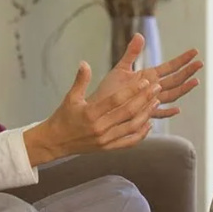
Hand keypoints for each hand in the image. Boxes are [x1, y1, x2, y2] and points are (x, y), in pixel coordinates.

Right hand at [24, 61, 161, 165]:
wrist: (55, 142)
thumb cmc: (63, 117)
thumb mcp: (70, 97)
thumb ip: (80, 81)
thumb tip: (84, 63)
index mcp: (90, 114)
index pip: (116, 100)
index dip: (132, 90)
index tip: (145, 81)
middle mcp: (100, 128)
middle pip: (128, 113)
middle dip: (145, 99)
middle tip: (157, 87)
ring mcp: (105, 140)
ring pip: (132, 127)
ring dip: (146, 114)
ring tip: (156, 101)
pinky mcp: (108, 148)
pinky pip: (129, 142)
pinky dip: (141, 134)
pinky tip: (149, 123)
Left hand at [91, 34, 202, 119]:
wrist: (98, 105)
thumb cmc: (108, 89)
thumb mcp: (121, 67)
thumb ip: (132, 53)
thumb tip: (140, 35)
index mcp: (149, 76)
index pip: (169, 67)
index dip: (182, 60)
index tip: (194, 52)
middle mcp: (152, 89)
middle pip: (174, 80)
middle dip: (187, 71)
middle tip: (200, 63)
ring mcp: (149, 100)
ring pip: (171, 95)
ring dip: (183, 89)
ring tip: (195, 81)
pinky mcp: (141, 112)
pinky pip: (157, 113)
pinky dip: (167, 112)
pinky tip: (177, 110)